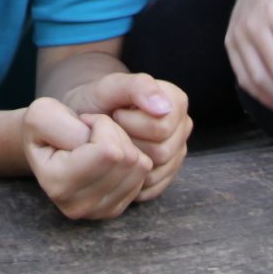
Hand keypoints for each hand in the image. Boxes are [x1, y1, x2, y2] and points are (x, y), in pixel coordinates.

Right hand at [22, 98, 150, 219]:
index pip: (109, 150)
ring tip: (100, 142)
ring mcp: (98, 212)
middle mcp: (78, 206)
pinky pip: (143, 174)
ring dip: (124, 144)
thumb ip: (68, 125)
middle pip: (127, 158)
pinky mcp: (115, 209)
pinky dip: (130, 157)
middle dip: (115, 133)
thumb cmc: (44, 128)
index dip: (102, 125)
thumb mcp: (43, 112)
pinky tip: (108, 156)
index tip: (84, 121)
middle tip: (93, 131)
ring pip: (139, 166)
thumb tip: (108, 150)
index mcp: (58, 184)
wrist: (45, 148)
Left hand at [59, 72, 191, 200]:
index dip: (130, 124)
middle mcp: (182, 127)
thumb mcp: (110, 86)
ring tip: (115, 144)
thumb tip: (163, 108)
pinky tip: (118, 163)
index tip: (114, 114)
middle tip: (113, 132)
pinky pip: (154, 187)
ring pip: (157, 171)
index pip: (161, 127)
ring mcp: (177, 152)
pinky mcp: (168, 173)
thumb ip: (137, 87)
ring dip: (129, 161)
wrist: (89, 118)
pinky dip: (132, 179)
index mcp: (176, 101)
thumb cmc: (99, 100)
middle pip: (162, 151)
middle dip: (129, 143)